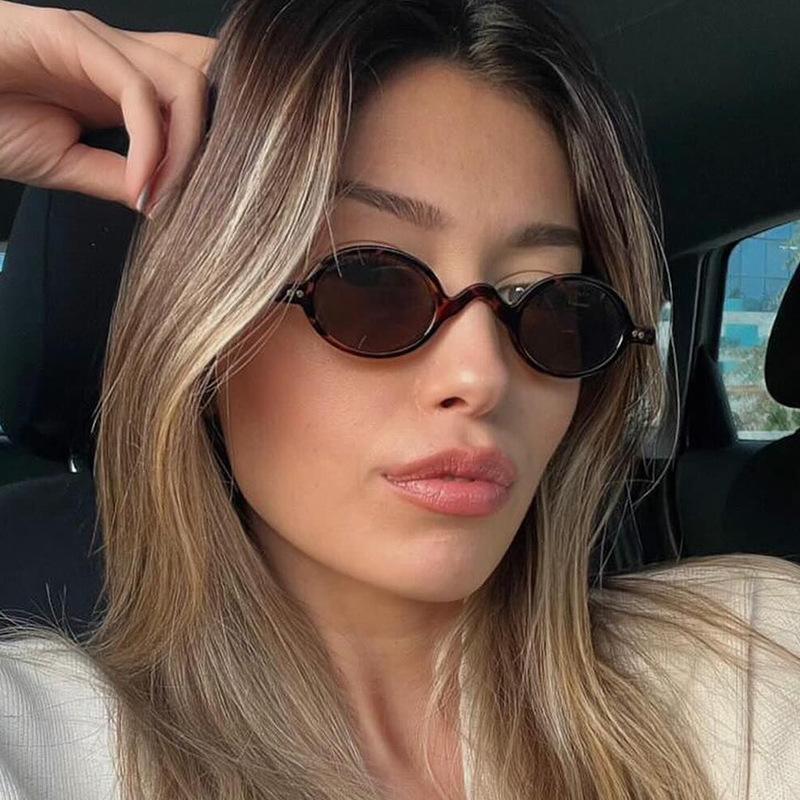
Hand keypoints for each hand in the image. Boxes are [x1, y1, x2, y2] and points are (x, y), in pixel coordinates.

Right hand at [0, 0, 216, 213]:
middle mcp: (122, 55)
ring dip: (187, 150)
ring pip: (184, 83)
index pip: (199, 93)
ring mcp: (100, 41)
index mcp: (126, 83)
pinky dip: (150, 143)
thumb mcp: (69, 164)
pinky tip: (141, 182)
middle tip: (198, 198)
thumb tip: (166, 200)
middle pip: (207, 81)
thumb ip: (121, 176)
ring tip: (162, 195)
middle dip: (218, 142)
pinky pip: (136, 90)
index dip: (219, 138)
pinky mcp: (73, 35)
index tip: (205, 197)